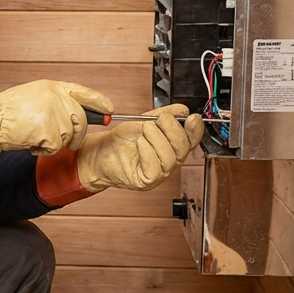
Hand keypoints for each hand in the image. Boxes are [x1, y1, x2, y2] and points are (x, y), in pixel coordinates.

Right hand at [0, 80, 112, 155]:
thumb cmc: (7, 111)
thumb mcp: (34, 97)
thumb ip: (56, 103)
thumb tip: (75, 116)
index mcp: (53, 87)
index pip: (83, 93)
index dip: (99, 102)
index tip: (109, 110)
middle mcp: (57, 98)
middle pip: (81, 120)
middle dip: (78, 135)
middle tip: (72, 143)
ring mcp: (56, 114)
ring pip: (68, 137)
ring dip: (53, 143)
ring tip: (33, 135)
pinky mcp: (51, 131)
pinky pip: (55, 148)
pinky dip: (43, 150)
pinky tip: (29, 141)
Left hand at [77, 104, 203, 191]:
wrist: (99, 152)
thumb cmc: (120, 141)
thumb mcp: (144, 122)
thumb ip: (164, 115)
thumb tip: (182, 110)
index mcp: (171, 148)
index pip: (191, 140)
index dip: (195, 129)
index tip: (191, 117)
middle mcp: (167, 162)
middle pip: (183, 149)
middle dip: (172, 130)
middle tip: (158, 120)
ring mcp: (158, 174)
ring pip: (170, 159)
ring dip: (158, 139)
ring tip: (144, 130)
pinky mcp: (145, 181)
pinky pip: (154, 169)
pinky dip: (148, 151)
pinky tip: (139, 143)